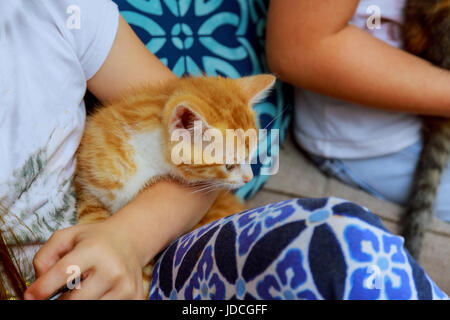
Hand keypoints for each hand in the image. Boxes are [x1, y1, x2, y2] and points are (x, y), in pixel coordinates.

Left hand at [24, 220, 145, 299]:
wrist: (131, 240)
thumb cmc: (94, 240)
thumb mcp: (66, 237)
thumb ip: (44, 257)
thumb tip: (38, 288)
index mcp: (95, 249)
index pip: (64, 272)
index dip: (42, 288)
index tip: (30, 296)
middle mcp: (113, 269)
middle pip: (75, 300)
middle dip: (60, 301)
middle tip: (59, 294)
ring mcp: (125, 286)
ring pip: (90, 309)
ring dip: (79, 302)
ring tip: (82, 289)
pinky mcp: (134, 298)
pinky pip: (106, 309)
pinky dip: (96, 302)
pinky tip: (97, 293)